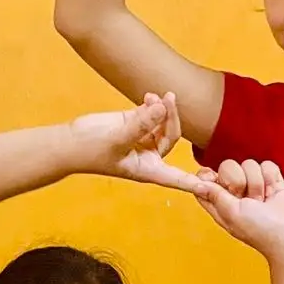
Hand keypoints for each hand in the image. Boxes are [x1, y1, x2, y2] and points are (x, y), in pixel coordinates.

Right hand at [68, 93, 207, 195]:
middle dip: (173, 118)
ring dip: (163, 108)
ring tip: (152, 96)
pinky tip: (147, 96)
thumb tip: (163, 106)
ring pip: (164, 123)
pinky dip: (153, 104)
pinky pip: (153, 113)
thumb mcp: (117, 139)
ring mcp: (142, 139)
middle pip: (172, 136)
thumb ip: (141, 124)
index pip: (177, 178)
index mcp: (148, 169)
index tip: (211, 188)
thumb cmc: (90, 150)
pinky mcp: (135, 124)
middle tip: (167, 98)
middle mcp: (148, 155)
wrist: (71, 141)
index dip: (193, 183)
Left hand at [198, 158, 283, 259]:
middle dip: (237, 179)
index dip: (206, 177)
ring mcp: (255, 186)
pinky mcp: (273, 181)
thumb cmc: (259, 230)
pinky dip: (271, 177)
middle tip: (245, 197)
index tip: (211, 177)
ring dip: (257, 182)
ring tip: (263, 200)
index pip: (205, 182)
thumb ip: (214, 196)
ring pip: (248, 164)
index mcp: (221, 204)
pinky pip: (266, 165)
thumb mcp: (231, 214)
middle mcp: (237, 193)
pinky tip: (274, 192)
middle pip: (227, 167)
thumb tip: (196, 184)